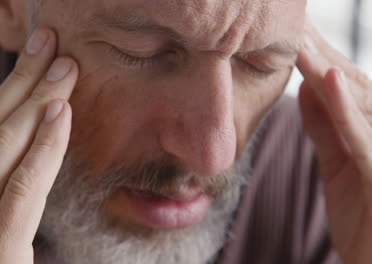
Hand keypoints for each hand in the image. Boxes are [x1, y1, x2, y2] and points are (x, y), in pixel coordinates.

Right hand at [0, 27, 77, 263]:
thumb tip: (7, 146)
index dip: (3, 91)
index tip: (30, 61)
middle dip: (22, 82)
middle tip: (52, 48)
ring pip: (1, 146)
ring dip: (37, 100)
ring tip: (65, 69)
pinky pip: (21, 185)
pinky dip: (42, 146)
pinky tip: (60, 113)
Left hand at [297, 23, 371, 263]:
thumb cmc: (365, 213)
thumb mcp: (339, 163)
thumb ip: (325, 125)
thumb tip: (307, 85)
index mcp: (366, 126)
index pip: (336, 81)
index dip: (310, 52)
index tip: (283, 27)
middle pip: (345, 80)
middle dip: (315, 47)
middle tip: (287, 17)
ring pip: (356, 99)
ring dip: (326, 65)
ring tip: (299, 35)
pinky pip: (364, 138)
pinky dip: (346, 109)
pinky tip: (328, 79)